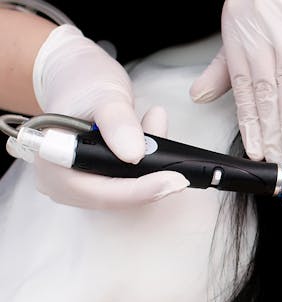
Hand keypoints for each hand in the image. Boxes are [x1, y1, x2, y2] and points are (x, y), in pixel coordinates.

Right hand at [27, 25, 188, 208]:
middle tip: (182, 170)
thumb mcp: (102, 94)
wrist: (77, 78)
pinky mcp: (99, 180)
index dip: (138, 190)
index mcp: (52, 163)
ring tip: (160, 131)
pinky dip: (148, 165)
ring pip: (125, 191)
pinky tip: (157, 137)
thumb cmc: (83, 83)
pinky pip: (129, 182)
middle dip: (150, 182)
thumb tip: (134, 155)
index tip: (174, 180)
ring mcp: (80, 184)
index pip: (98, 191)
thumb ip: (117, 122)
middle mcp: (62, 182)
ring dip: (151, 170)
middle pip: (114, 197)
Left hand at [190, 0, 281, 164]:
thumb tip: (199, 96)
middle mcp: (260, 46)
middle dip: (272, 135)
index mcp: (241, 50)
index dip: (251, 128)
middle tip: (280, 162)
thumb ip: (221, 69)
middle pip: (266, 99)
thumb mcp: (234, 30)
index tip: (258, 153)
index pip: (246, 97)